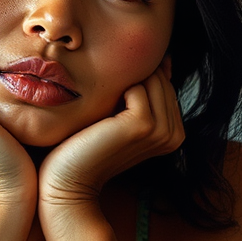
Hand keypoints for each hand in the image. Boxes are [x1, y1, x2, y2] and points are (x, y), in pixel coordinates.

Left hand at [38, 58, 183, 226]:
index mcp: (174, 132)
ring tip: (101, 113)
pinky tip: (99, 117)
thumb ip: (142, 91)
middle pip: (158, 78)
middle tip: (103, 110)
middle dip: (129, 80)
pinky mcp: (145, 125)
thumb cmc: (85, 146)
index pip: (163, 82)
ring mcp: (162, 131)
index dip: (134, 82)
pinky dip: (114, 92)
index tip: (111, 107)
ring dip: (121, 85)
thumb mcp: (118, 116)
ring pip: (149, 78)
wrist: (66, 181)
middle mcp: (175, 134)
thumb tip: (163, 59)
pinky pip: (136, 86)